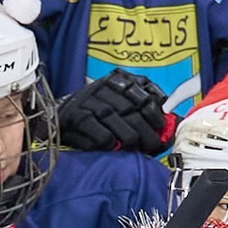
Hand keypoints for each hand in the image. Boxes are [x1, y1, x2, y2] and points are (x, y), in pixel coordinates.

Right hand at [56, 69, 173, 155]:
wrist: (59, 115)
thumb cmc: (96, 112)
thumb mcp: (119, 102)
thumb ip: (142, 107)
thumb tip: (168, 122)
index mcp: (118, 79)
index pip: (143, 93)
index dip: (156, 112)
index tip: (162, 127)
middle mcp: (103, 86)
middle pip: (130, 107)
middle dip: (145, 129)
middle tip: (153, 145)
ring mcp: (88, 100)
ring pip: (114, 117)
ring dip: (128, 136)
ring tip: (135, 148)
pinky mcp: (75, 116)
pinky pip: (95, 129)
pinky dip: (107, 141)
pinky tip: (112, 147)